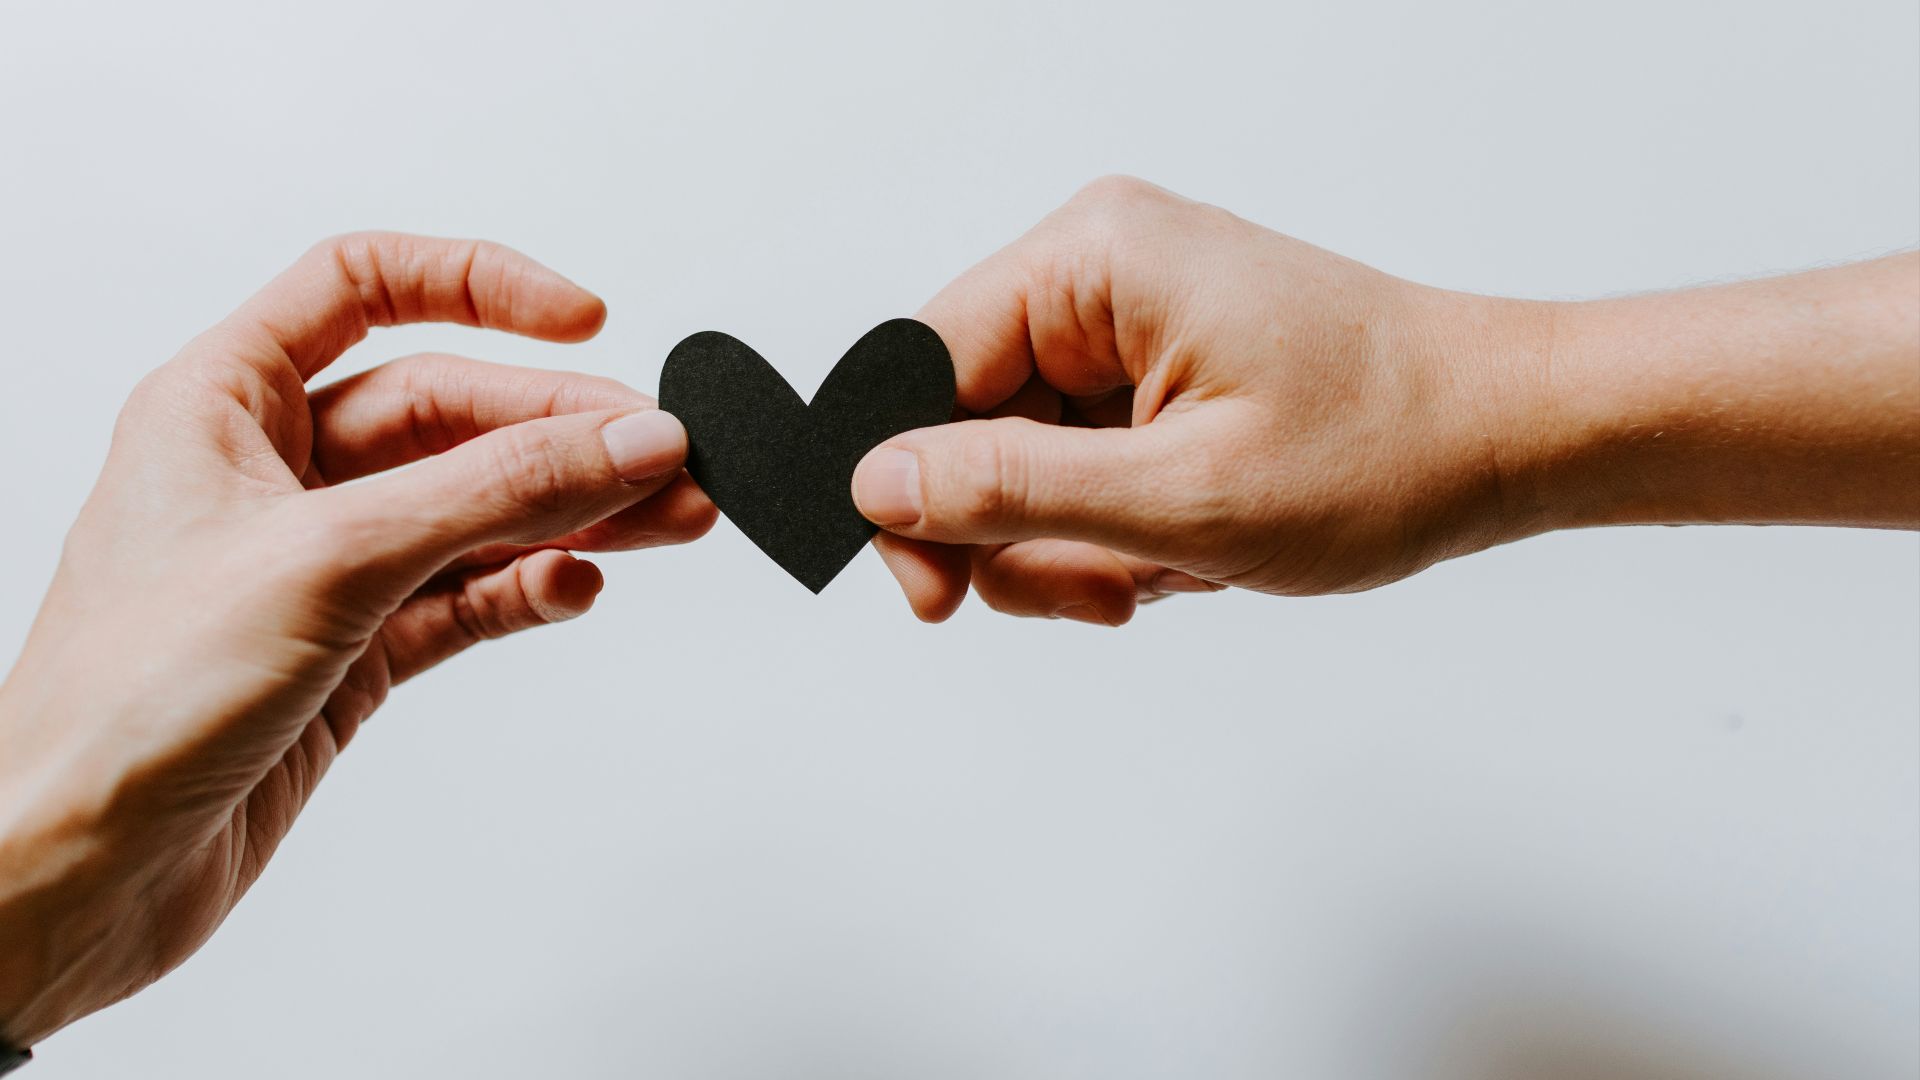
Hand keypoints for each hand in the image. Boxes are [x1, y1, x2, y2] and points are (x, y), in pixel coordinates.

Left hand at [0, 234, 714, 1044]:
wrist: (77, 876)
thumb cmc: (126, 704)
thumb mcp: (332, 560)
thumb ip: (495, 492)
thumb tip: (625, 437)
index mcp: (224, 402)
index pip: (364, 285)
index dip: (479, 286)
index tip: (584, 320)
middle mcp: (273, 473)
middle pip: (450, 411)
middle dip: (565, 430)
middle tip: (667, 456)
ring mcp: (320, 565)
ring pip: (475, 508)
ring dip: (574, 513)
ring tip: (669, 519)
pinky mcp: (352, 651)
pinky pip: (467, 595)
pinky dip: (528, 589)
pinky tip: (574, 589)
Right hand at [854, 177, 1919, 623]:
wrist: (1510, 439)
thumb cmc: (1388, 446)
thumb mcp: (1183, 497)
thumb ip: (1012, 491)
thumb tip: (877, 486)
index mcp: (1094, 259)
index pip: (919, 367)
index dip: (910, 490)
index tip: (937, 593)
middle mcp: (1101, 272)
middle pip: (965, 422)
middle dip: (1020, 531)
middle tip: (1101, 589)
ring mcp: (1130, 321)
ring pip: (1021, 461)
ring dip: (1076, 544)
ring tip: (1165, 569)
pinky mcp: (1156, 368)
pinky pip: (1078, 464)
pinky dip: (1115, 530)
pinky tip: (1184, 551)